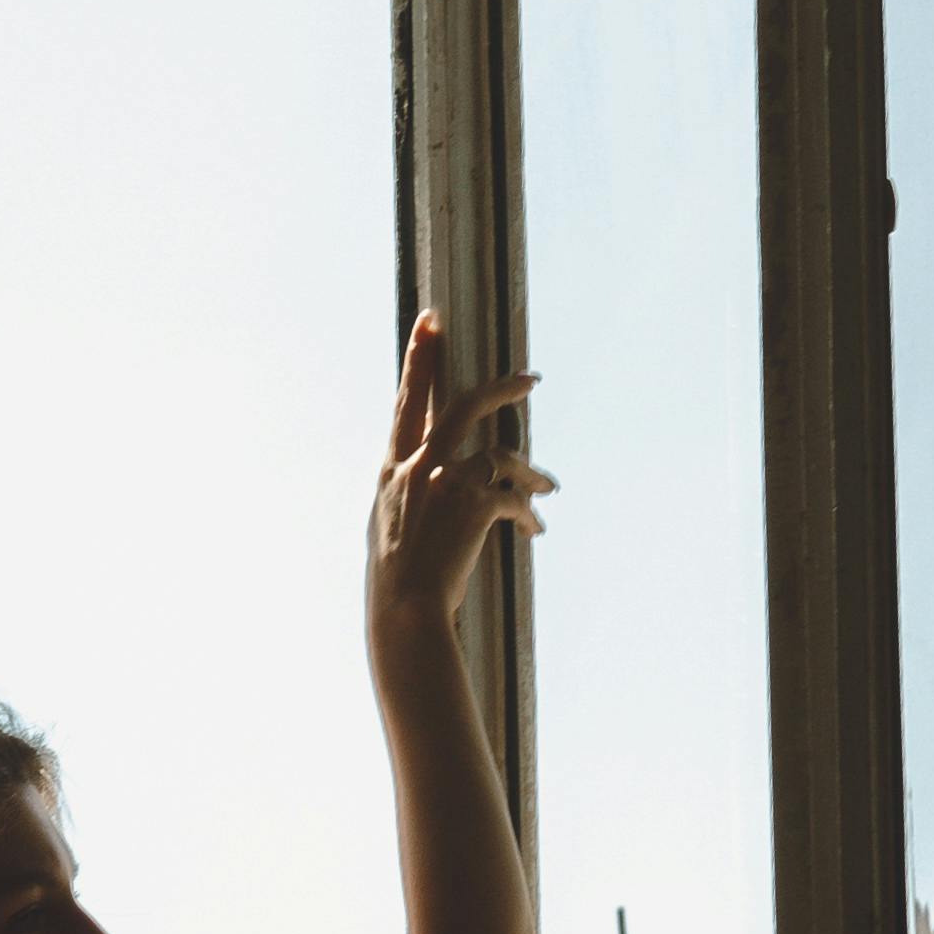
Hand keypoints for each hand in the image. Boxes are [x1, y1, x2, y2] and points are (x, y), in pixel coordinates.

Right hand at [367, 312, 549, 655]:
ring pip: (502, 454)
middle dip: (499, 388)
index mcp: (391, 470)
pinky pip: (514, 497)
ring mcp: (446, 483)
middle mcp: (418, 466)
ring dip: (531, 472)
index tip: (431, 322)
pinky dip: (529, 512)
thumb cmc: (392, 584)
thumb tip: (421, 484)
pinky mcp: (475, 506)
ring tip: (547, 487)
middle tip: (529, 379)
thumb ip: (405, 497)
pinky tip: (535, 529)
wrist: (405, 611)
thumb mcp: (385, 529)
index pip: (406, 401)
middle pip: (463, 405)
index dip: (419, 358)